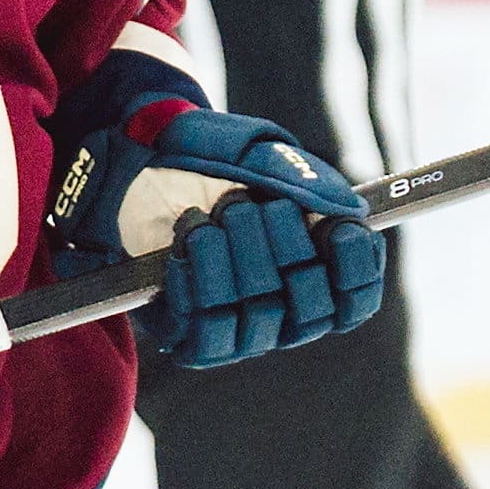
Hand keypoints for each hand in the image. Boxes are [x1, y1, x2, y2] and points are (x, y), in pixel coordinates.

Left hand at [48, 107, 387, 367]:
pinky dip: (200, 278)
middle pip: (312, 309)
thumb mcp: (258, 153)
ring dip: (237, 257)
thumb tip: (349, 213)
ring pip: (261, 317)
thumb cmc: (205, 161)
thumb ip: (305, 178)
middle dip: (285, 247)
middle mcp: (281, 307)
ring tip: (211, 215)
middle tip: (250, 204)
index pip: (355, 300)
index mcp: (313, 267)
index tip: (338, 230)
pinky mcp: (189, 335)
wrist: (133, 164)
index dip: (356, 272)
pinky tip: (188, 241)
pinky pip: (210, 329)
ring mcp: (237, 326)